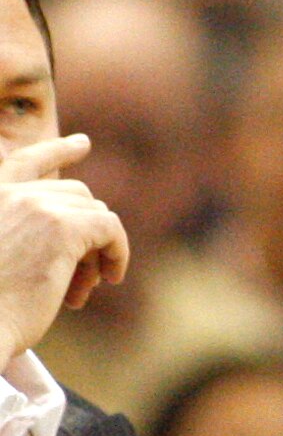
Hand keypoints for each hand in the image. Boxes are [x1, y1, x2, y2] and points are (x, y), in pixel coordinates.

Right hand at [0, 141, 113, 358]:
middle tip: (82, 281)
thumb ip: (29, 232)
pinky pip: (110, 228)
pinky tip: (110, 278)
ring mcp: (32, 206)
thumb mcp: (4, 258)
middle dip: (84, 237)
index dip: (56, 152)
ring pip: (94, 213)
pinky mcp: (61, 227)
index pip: (24, 161)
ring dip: (95, 253)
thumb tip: (90, 229)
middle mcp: (6, 194)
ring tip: (80, 291)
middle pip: (73, 196)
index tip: (83, 144)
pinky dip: (117, 252)